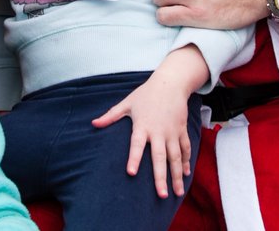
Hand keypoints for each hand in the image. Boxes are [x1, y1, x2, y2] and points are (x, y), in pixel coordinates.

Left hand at [92, 48, 206, 197]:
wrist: (170, 83)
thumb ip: (111, 116)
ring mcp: (172, 132)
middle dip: (161, 177)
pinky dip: (186, 162)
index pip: (136, 144)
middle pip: (160, 157)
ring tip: (177, 192)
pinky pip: (185, 149)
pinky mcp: (181, 130)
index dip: (133, 158)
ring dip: (176, 175)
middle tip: (161, 195)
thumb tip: (93, 123)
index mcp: (142, 125)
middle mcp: (158, 131)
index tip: (131, 173)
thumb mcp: (127, 103)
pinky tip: (185, 175)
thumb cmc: (146, 94)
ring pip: (175, 157)